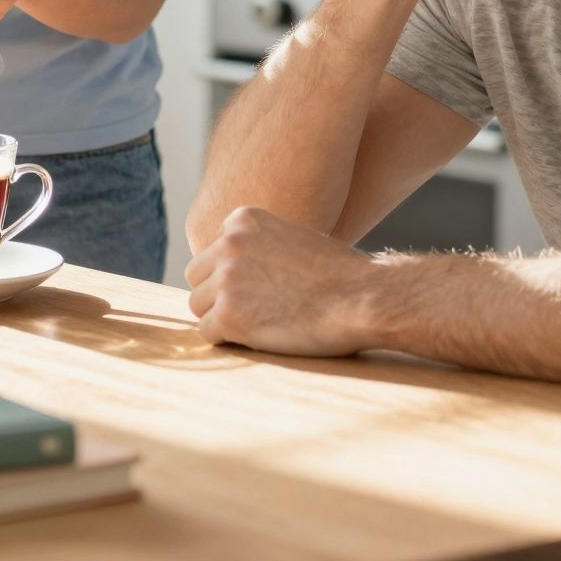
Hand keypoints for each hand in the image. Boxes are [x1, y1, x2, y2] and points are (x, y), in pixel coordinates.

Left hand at [186, 207, 379, 357]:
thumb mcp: (292, 238)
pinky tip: (258, 337)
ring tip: (258, 323)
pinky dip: (228, 340)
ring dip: (221, 318)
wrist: (362, 299)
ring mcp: (226, 279)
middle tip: (252, 309)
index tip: (257, 286)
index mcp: (242, 220)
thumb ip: (258, 246)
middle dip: (218, 294)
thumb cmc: (339, 275)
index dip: (231, 273)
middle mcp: (228, 243)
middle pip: (197, 276)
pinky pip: (207, 332)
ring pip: (198, 304)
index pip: (212, 249)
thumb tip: (231, 270)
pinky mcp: (229, 315)